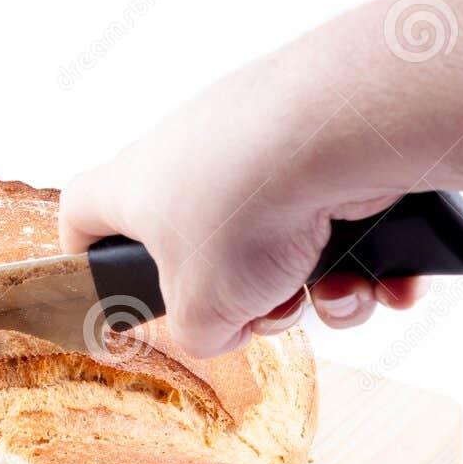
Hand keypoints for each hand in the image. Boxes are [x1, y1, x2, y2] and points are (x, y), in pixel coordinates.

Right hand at [59, 61, 427, 357]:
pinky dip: (366, 261)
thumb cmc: (245, 209)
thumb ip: (197, 332)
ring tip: (329, 295)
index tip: (104, 280)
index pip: (82, 210)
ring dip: (311, 286)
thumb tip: (221, 326)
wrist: (339, 132)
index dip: (84, 250)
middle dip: (238, 293)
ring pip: (280, 239)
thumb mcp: (202, 310)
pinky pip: (344, 220)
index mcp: (137, 186)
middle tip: (256, 310)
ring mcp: (263, 140)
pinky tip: (380, 282)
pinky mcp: (330, 141)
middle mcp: (194, 152)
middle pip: (201, 241)